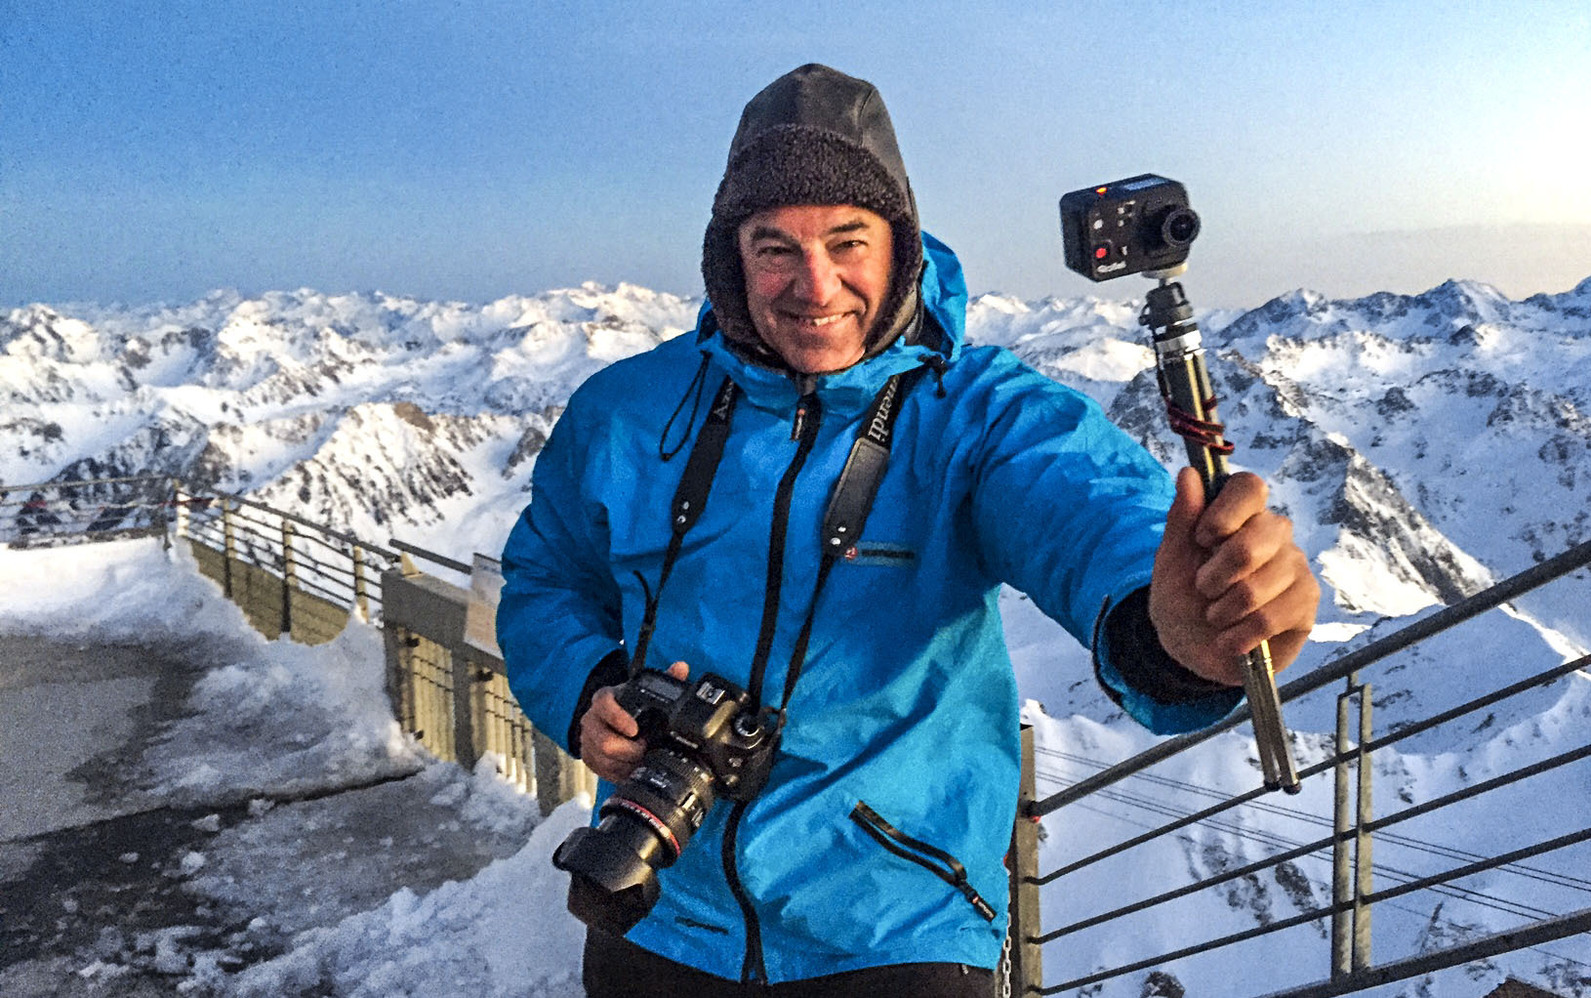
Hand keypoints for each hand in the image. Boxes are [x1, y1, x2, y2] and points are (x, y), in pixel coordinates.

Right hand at [579, 660, 688, 783]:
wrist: (613, 720)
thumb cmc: (631, 706)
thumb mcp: (646, 692)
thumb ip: (666, 679)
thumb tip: (681, 667)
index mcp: (604, 699)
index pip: (604, 705)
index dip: (618, 718)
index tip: (635, 729)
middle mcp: (591, 719)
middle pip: (603, 741)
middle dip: (628, 750)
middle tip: (645, 750)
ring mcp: (587, 739)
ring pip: (602, 759)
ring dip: (624, 763)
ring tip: (640, 760)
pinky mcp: (588, 757)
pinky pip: (600, 770)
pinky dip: (618, 772)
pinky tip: (630, 768)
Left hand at [1149, 469, 1319, 685]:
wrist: (1192, 650)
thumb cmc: (1182, 597)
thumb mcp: (1170, 560)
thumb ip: (1182, 518)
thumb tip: (1188, 474)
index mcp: (1241, 514)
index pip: (1249, 486)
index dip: (1225, 513)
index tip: (1202, 539)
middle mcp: (1275, 533)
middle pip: (1256, 538)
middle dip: (1215, 575)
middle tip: (1203, 590)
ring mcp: (1295, 566)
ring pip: (1258, 585)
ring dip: (1223, 611)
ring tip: (1216, 617)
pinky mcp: (1306, 603)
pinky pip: (1271, 617)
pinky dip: (1239, 635)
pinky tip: (1231, 639)